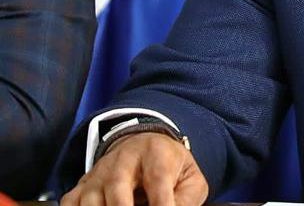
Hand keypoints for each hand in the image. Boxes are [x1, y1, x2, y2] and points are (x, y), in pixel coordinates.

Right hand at [61, 133, 208, 205]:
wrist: (143, 145)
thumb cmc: (169, 166)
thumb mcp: (190, 177)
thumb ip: (186, 199)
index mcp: (156, 153)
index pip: (158, 180)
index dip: (162, 204)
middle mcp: (122, 161)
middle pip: (118, 189)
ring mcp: (98, 174)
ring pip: (91, 202)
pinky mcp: (81, 187)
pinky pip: (70, 205)